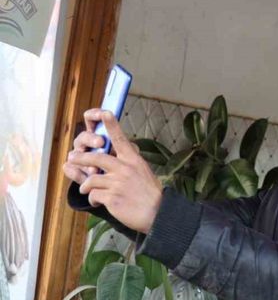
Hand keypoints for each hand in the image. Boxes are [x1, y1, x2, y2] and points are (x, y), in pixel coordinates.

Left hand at [62, 109, 162, 232]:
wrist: (157, 212)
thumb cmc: (150, 194)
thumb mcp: (142, 172)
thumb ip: (127, 164)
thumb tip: (115, 159)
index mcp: (133, 160)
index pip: (121, 139)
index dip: (112, 125)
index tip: (105, 112)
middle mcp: (125, 168)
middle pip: (96, 157)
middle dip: (81, 157)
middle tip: (73, 157)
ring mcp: (118, 183)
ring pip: (91, 179)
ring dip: (85, 185)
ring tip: (86, 189)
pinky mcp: (112, 197)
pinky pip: (93, 195)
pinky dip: (93, 199)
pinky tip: (99, 202)